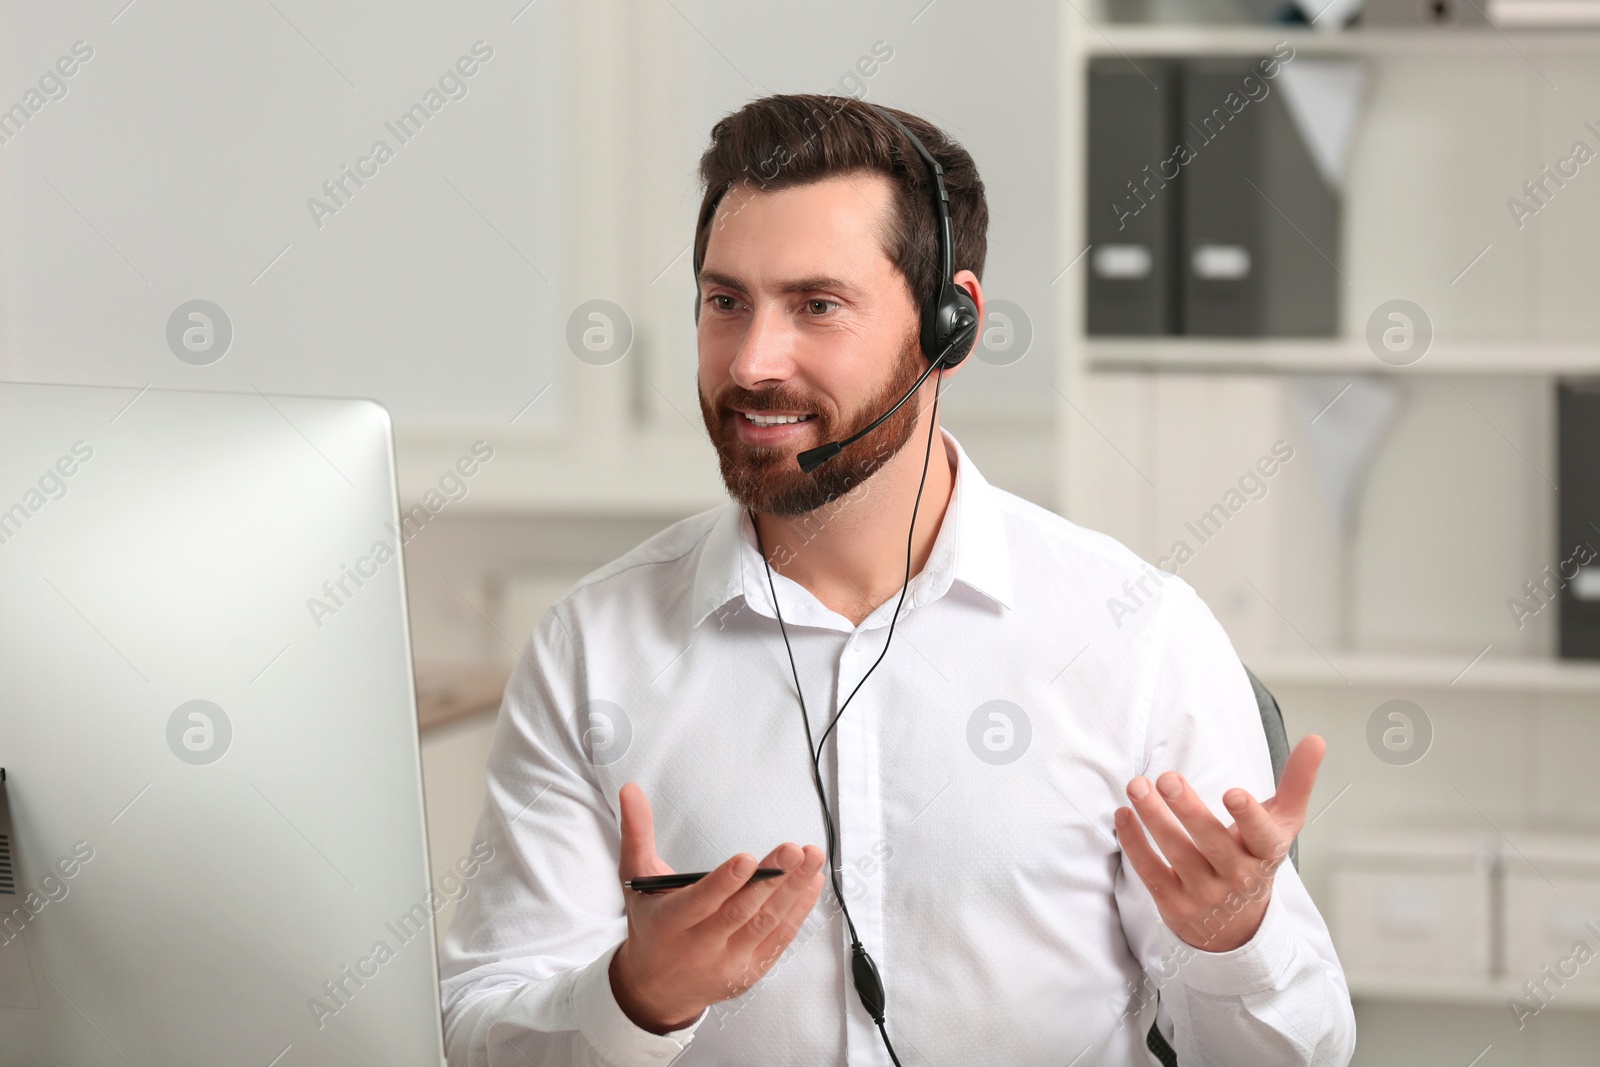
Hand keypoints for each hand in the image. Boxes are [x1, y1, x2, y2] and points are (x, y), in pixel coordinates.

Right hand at [608, 783, 826, 1033]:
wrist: (657, 988)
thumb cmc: (650, 925)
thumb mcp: (636, 879)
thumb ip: (636, 833)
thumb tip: (631, 789)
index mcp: (668, 923)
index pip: (698, 903)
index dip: (724, 882)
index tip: (747, 858)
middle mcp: (700, 947)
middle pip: (740, 912)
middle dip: (770, 879)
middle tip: (793, 850)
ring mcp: (728, 962)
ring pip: (766, 924)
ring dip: (792, 890)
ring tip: (811, 858)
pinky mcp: (750, 970)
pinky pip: (779, 939)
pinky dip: (798, 909)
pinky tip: (812, 882)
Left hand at [1114, 735, 1325, 952]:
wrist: (1236, 926)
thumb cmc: (1256, 859)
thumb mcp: (1282, 827)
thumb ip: (1297, 784)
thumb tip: (1316, 740)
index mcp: (1265, 854)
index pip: (1262, 837)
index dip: (1249, 817)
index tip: (1233, 793)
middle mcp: (1237, 876)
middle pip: (1211, 842)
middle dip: (1188, 810)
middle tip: (1166, 778)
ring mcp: (1204, 892)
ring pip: (1176, 854)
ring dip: (1154, 818)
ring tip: (1137, 786)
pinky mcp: (1174, 904)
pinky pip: (1150, 872)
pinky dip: (1135, 843)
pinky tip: (1124, 815)